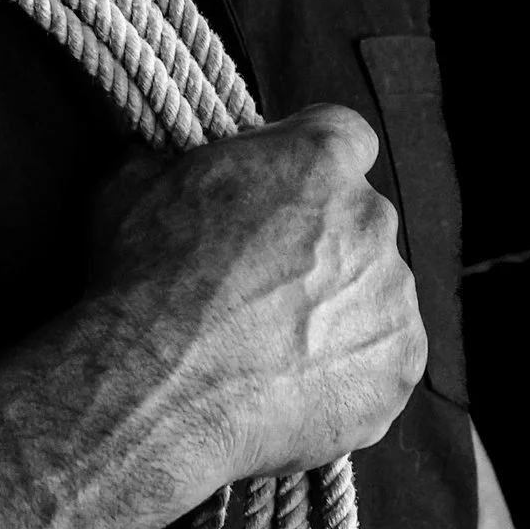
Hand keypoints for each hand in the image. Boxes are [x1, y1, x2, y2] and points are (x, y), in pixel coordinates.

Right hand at [90, 105, 425, 485]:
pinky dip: (350, 376)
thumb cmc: (139, 283)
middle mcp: (371, 218)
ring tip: (274, 350)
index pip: (346, 138)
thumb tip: (156, 156)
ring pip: (375, 295)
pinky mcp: (400, 365)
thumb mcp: (129, 186)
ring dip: (339, 313)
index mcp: (318, 159)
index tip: (284, 196)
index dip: (311, 167)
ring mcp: (393, 296)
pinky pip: (384, 363)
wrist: (153, 390)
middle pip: (360, 222)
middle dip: (322, 248)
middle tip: (263, 288)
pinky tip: (296, 388)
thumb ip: (167, 160)